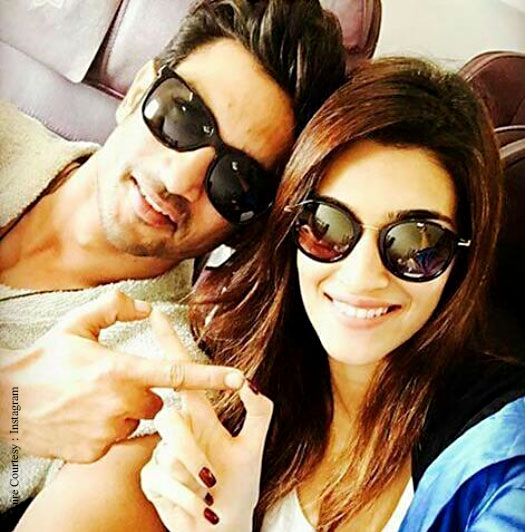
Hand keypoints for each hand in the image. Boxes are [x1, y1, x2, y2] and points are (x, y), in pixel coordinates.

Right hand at [0, 291, 243, 462]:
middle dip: (144, 392)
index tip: (240, 379)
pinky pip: (117, 439)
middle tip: (111, 382)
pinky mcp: (94, 453)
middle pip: (157, 402)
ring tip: (93, 400)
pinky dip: (108, 429)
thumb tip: (148, 307)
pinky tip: (83, 418)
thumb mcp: (77, 323)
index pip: (177, 374)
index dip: (211, 377)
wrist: (3, 402)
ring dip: (125, 411)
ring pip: (137, 421)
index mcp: (120, 370)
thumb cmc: (43, 360)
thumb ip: (116, 307)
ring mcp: (106, 432)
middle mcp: (119, 404)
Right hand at [141, 310, 272, 531]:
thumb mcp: (254, 447)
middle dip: (189, 448)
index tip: (158, 315)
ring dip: (194, 478)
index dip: (171, 344)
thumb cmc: (239, 487)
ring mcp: (161, 453)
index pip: (182, 374)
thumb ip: (259, 412)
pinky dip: (187, 498)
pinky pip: (162, 479)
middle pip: (169, 418)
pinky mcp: (152, 479)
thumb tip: (250, 381)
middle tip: (210, 476)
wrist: (224, 528)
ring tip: (208, 492)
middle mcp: (178, 429)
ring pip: (167, 451)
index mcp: (201, 416)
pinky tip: (200, 507)